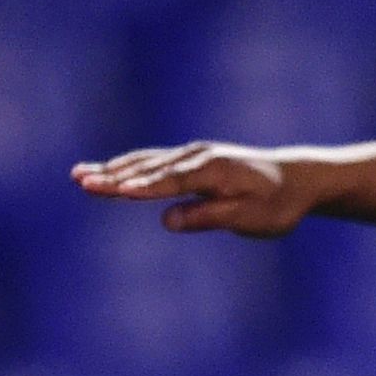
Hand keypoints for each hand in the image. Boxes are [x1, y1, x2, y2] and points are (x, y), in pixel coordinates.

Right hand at [71, 142, 315, 236]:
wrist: (296, 179)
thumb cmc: (276, 205)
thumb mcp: (249, 218)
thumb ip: (208, 217)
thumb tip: (167, 220)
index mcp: (212, 171)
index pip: (169, 181)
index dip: (142, 187)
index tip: (116, 190)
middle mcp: (198, 157)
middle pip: (148, 168)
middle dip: (112, 176)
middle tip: (79, 180)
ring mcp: (193, 155)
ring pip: (146, 162)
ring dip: (112, 169)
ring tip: (78, 176)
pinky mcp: (192, 160)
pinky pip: (154, 162)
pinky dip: (129, 167)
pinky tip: (109, 172)